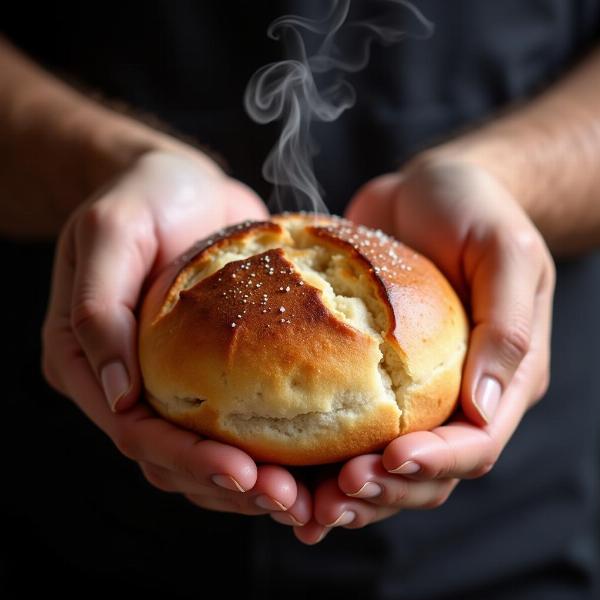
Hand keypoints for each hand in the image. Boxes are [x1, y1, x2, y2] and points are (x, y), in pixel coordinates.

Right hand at [42, 150, 310, 524]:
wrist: (182, 183)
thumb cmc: (142, 196)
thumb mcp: (112, 230)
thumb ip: (98, 306)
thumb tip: (116, 387)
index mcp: (87, 360)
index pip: (134, 432)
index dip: (186, 459)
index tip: (244, 473)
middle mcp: (125, 383)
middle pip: (171, 459)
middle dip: (227, 485)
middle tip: (287, 499)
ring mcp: (168, 383)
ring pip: (203, 456)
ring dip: (252, 484)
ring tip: (304, 499)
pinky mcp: (209, 374)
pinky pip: (235, 426)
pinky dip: (268, 452)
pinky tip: (309, 466)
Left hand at [293, 154, 554, 543]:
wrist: (430, 188)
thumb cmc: (475, 208)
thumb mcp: (504, 252)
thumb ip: (507, 326)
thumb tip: (486, 407)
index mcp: (502, 377)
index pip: (476, 443)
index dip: (435, 462)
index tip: (387, 461)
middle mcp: (459, 395)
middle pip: (427, 471)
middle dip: (384, 491)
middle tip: (333, 496)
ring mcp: (414, 391)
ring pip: (385, 465)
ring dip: (349, 492)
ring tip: (303, 505)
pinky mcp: (373, 377)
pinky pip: (350, 429)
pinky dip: (322, 460)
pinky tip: (287, 475)